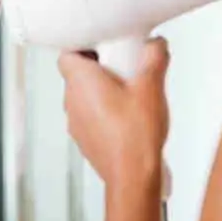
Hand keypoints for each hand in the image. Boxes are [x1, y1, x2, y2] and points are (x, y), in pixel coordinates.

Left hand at [58, 38, 169, 188]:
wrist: (133, 176)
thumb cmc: (135, 135)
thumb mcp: (151, 87)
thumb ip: (154, 58)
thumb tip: (155, 45)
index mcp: (80, 81)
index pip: (66, 55)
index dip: (82, 47)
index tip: (103, 44)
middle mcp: (72, 101)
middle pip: (76, 75)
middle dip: (98, 68)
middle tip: (122, 65)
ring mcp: (76, 123)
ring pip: (83, 97)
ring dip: (102, 91)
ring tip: (129, 91)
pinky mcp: (86, 140)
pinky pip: (90, 117)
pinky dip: (104, 111)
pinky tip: (127, 115)